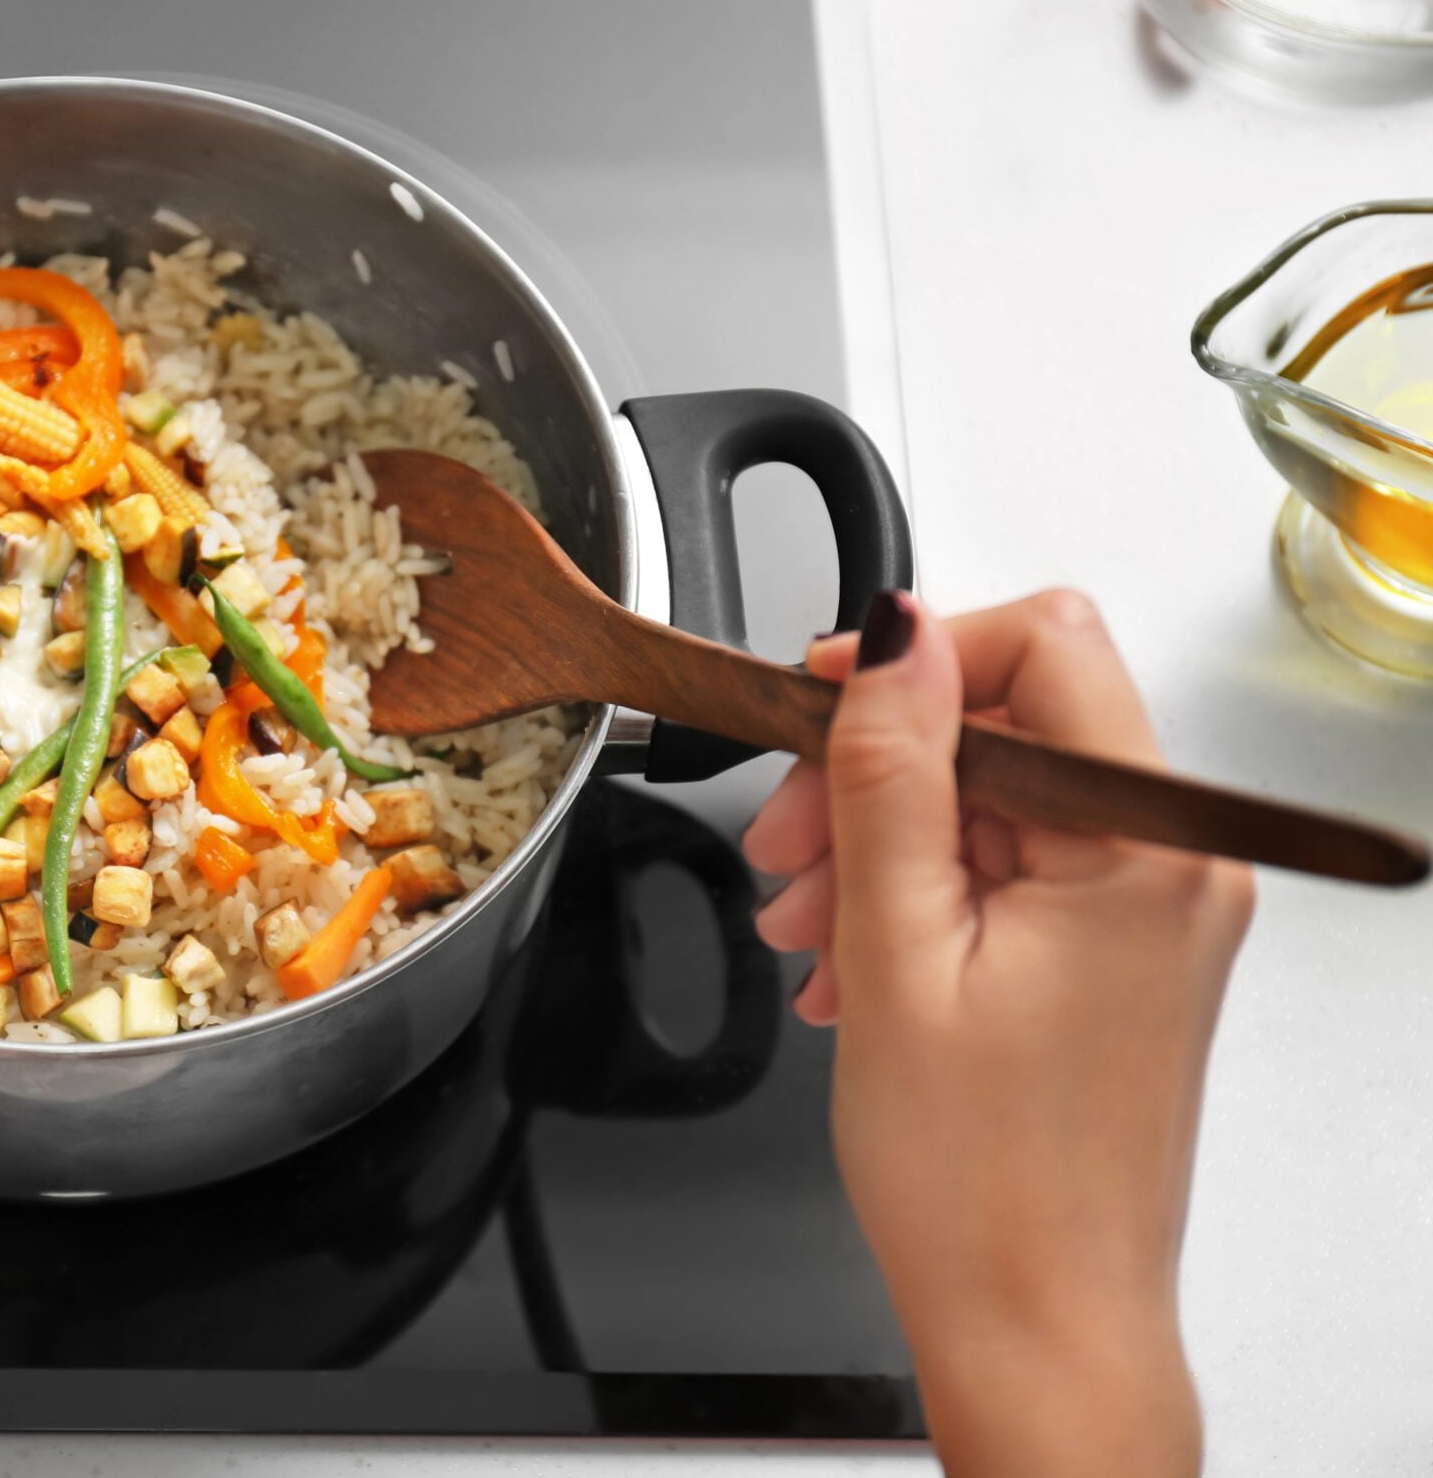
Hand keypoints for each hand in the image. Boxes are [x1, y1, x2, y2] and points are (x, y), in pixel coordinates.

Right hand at [742, 590, 1251, 1476]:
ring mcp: (1151, 913)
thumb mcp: (897, 951)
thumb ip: (891, 775)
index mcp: (1142, 849)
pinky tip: (848, 960)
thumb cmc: (983, 1184)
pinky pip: (1009, 870)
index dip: (916, 656)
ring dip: (879, 838)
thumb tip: (895, 634)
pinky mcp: (1120, 955)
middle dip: (876, 767)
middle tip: (786, 839)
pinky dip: (916, 895)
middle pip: (1008, 722)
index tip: (823, 704)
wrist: (1038, 1325)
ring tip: (804, 923)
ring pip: (994, 798)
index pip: (1045, 644)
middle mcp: (1173, 867)